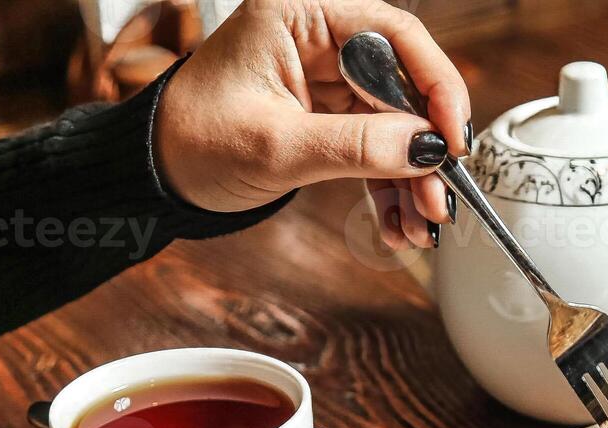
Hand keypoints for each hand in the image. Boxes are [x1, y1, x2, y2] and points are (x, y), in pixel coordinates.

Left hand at [153, 0, 470, 248]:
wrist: (156, 175)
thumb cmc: (194, 142)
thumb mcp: (278, 147)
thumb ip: (356, 145)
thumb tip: (427, 149)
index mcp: (300, 14)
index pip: (391, 33)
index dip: (433, 83)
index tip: (451, 137)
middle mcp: (319, 38)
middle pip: (401, 84)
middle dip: (424, 147)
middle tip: (440, 200)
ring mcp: (325, 79)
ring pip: (395, 122)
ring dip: (412, 177)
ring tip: (421, 226)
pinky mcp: (327, 116)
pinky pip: (375, 146)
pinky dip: (389, 185)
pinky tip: (399, 223)